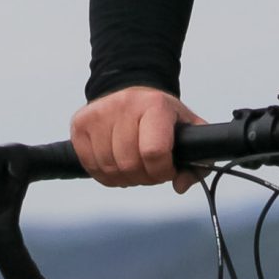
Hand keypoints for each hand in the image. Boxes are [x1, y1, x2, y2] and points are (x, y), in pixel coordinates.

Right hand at [71, 86, 208, 193]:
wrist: (133, 93)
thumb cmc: (163, 118)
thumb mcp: (189, 132)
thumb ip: (198, 162)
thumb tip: (179, 185)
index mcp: (156, 105)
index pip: (154, 152)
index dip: (162, 171)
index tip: (166, 168)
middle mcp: (125, 104)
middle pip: (129, 165)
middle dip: (143, 177)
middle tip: (149, 168)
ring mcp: (99, 112)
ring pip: (108, 168)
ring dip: (124, 177)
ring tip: (133, 165)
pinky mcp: (80, 122)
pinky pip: (89, 166)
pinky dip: (104, 174)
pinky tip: (115, 162)